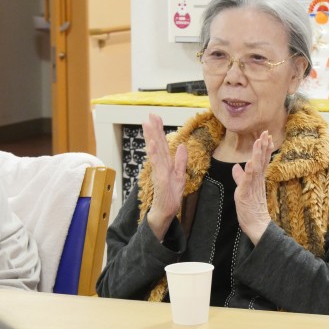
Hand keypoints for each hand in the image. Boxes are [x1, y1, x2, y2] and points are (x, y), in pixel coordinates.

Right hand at [142, 113, 187, 240]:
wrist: (165, 213)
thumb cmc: (170, 196)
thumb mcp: (180, 176)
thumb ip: (180, 161)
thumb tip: (181, 146)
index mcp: (165, 164)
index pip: (162, 144)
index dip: (159, 130)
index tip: (155, 116)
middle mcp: (160, 166)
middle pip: (157, 145)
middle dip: (153, 129)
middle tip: (149, 115)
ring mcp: (159, 172)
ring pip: (155, 152)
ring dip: (151, 138)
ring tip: (148, 125)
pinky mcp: (160, 181)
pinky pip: (158, 166)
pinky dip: (154, 155)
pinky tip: (151, 145)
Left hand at [232, 131, 273, 244]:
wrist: (256, 224)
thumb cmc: (251, 208)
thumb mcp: (243, 189)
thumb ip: (240, 177)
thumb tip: (236, 166)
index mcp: (258, 178)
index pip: (262, 160)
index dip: (264, 148)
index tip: (267, 136)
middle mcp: (258, 180)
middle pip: (262, 160)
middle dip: (263, 146)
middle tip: (266, 133)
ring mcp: (253, 186)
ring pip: (256, 167)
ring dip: (258, 154)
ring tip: (259, 142)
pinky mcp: (246, 193)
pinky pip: (248, 180)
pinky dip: (249, 171)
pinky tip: (249, 162)